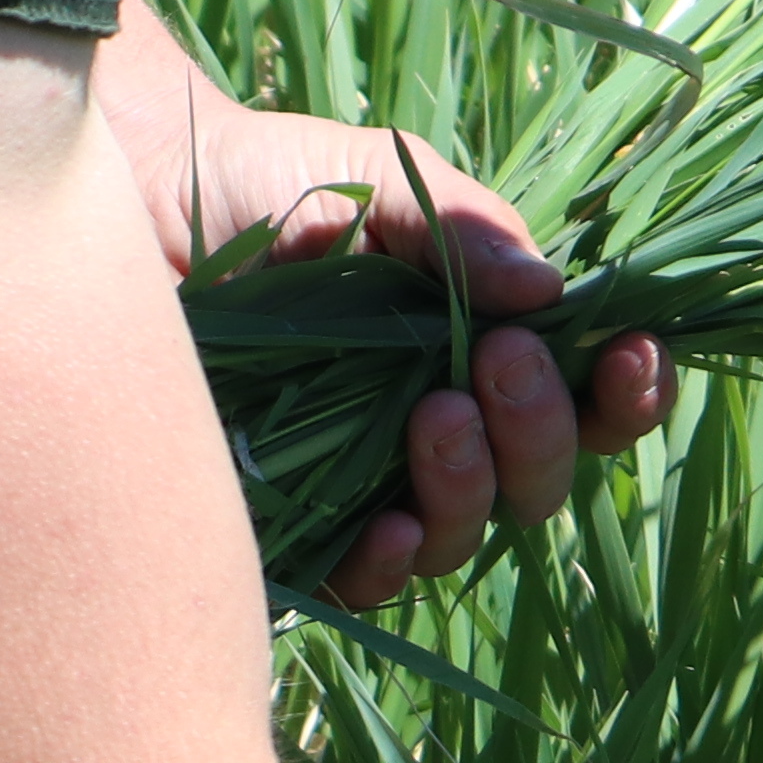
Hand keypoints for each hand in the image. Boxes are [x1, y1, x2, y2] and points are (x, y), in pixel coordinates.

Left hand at [88, 0, 673, 609]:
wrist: (127, 198)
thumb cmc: (260, 181)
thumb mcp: (376, 182)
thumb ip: (464, 230)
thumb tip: (550, 293)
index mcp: (472, 348)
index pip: (579, 399)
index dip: (621, 394)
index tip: (634, 354)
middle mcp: (428, 426)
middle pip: (534, 482)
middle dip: (540, 433)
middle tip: (498, 366)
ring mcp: (359, 480)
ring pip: (460, 535)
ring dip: (471, 486)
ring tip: (435, 416)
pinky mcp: (283, 524)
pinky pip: (360, 581)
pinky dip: (389, 562)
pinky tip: (387, 527)